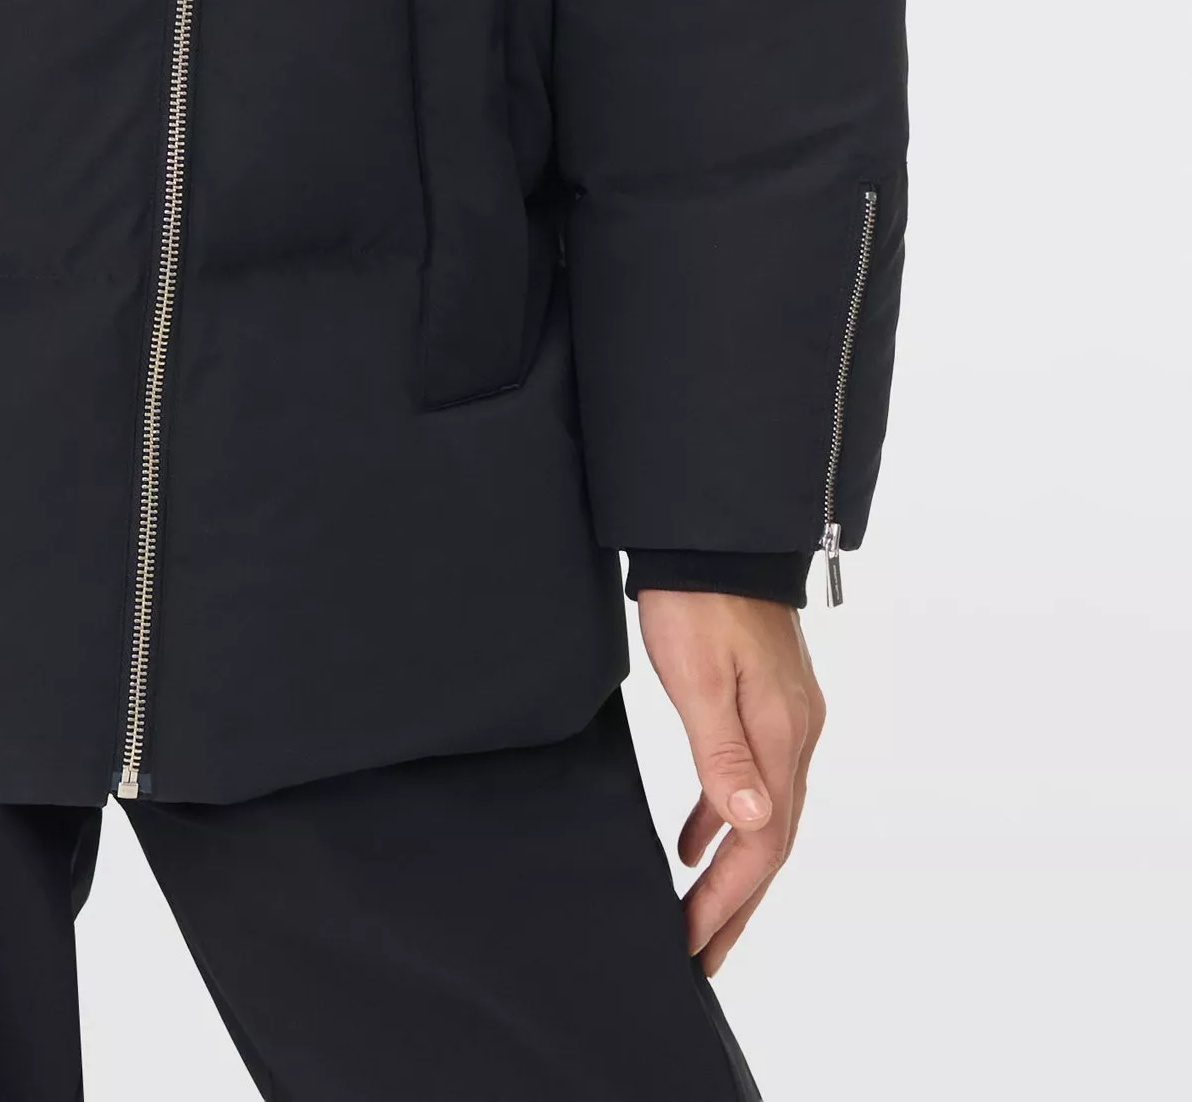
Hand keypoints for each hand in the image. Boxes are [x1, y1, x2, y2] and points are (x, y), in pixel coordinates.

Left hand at [635, 589, 824, 975]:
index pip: (762, 841)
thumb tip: (750, 823)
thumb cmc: (698, 600)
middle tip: (703, 954)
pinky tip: (695, 839)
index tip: (695, 941)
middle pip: (772, 841)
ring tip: (700, 914)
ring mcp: (785, 719)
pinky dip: (723, 818)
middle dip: (737, 903)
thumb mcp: (698, 677)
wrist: (711, 535)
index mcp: (781, 736)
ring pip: (763, 816)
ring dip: (733, 868)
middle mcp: (794, 734)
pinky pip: (749, 780)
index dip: (729, 897)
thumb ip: (721, 752)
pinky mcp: (765, 702)